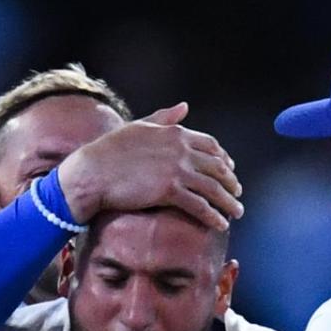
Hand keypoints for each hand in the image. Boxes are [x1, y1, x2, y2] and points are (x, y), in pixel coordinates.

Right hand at [56, 104, 243, 229]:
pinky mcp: (169, 191)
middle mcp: (181, 150)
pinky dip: (213, 216)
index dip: (223, 159)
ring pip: (213, 188)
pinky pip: (199, 206)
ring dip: (228, 202)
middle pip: (217, 167)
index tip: (229, 170)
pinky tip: (220, 225)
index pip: (211, 145)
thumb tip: (184, 106)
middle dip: (230, 183)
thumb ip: (165, 118)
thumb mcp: (140, 126)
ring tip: (236, 212)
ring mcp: (177, 170)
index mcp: (176, 133)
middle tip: (237, 194)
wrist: (93, 171)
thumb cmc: (111, 149)